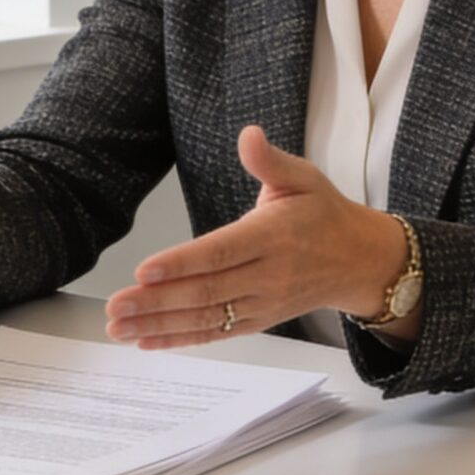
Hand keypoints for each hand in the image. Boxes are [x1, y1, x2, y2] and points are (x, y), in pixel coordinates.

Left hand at [104, 125, 407, 349]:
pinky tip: (145, 339)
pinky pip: (215, 334)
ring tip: (117, 326)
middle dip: (156, 301)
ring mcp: (261, 303)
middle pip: (205, 292)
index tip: (144, 269)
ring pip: (205, 317)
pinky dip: (180, 339)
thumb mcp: (305, 177)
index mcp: (272, 236)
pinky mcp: (257, 321)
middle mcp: (266, 275)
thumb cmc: (324, 214)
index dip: (181, 263)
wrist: (360, 261)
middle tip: (115, 305)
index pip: (221, 252)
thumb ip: (270, 160)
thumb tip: (249, 135)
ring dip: (158, 324)